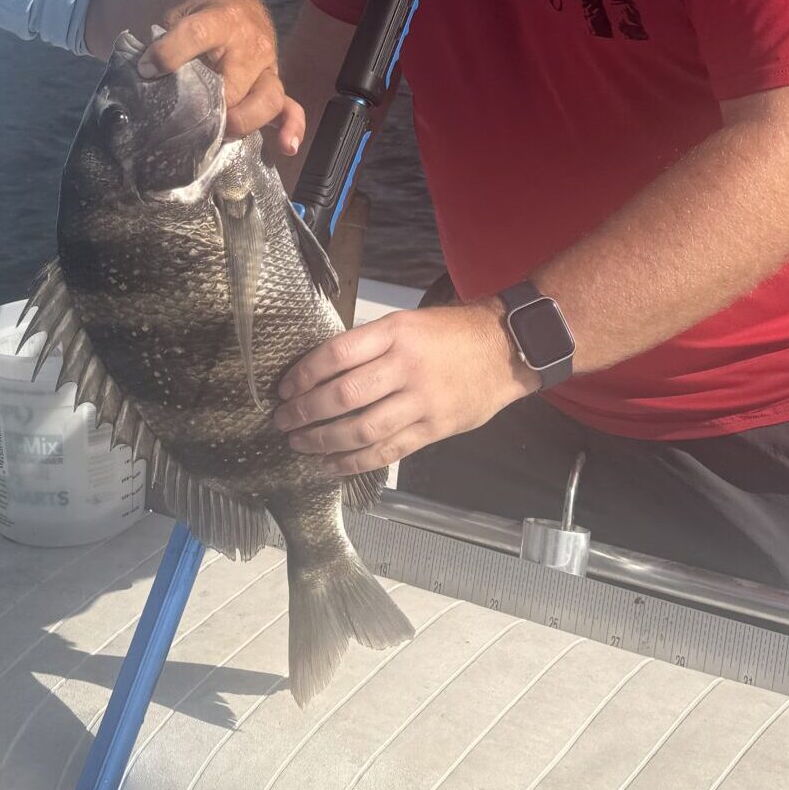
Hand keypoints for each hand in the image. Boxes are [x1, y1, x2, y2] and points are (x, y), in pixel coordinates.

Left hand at [143, 0, 303, 155]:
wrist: (236, 7)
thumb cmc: (200, 17)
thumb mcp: (179, 16)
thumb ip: (164, 42)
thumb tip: (143, 74)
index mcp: (222, 20)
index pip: (198, 34)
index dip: (171, 53)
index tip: (148, 68)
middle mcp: (250, 45)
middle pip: (233, 85)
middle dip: (209, 108)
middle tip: (185, 121)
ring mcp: (266, 69)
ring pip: (266, 100)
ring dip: (244, 121)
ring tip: (224, 134)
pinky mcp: (274, 88)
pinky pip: (290, 109)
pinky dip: (291, 128)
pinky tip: (285, 146)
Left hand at [272, 300, 539, 476]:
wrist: (506, 350)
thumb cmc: (451, 334)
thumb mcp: (408, 323)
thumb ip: (370, 347)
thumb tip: (321, 372)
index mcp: (396, 333)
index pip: (336, 354)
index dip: (304, 374)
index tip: (284, 388)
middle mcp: (407, 367)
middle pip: (344, 395)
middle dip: (305, 412)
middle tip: (282, 421)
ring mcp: (422, 401)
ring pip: (362, 429)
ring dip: (323, 441)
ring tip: (299, 445)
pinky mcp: (434, 429)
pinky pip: (387, 451)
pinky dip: (353, 462)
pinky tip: (330, 466)